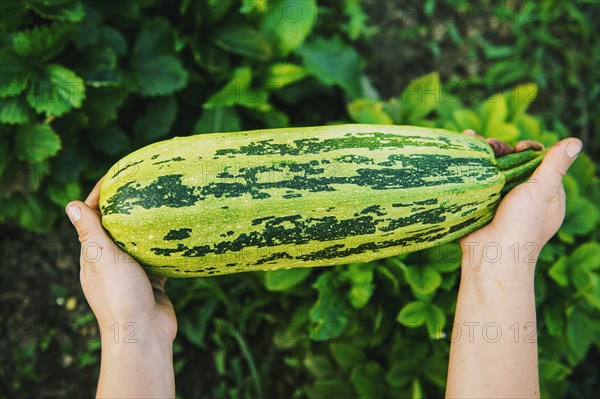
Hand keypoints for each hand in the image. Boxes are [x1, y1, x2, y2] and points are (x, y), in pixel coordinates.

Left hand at [65, 178, 176, 344]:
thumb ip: (90, 233)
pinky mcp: (152, 282)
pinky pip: (159, 258)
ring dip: (147, 226)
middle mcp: (110, 263)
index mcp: (92, 256)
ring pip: (139, 243)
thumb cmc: (120, 295)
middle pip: (116, 228)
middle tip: (144, 185)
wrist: (144, 333)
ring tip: (163, 204)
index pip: (93, 218)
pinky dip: (165, 247)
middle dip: (126, 207)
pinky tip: (177, 235)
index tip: (116, 176)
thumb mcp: (103, 258)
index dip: (101, 196)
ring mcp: (132, 273)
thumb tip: (71, 205)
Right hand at [460, 131, 582, 262]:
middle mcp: (524, 197)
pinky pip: (477, 182)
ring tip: (471, 139)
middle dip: (501, 149)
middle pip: (513, 163)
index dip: (528, 149)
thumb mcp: (542, 191)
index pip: (539, 162)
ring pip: (493, 171)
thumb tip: (576, 142)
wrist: (491, 255)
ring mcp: (500, 202)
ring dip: (483, 155)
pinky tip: (463, 151)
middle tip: (488, 143)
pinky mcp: (481, 205)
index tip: (518, 147)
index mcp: (546, 194)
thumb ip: (555, 165)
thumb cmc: (522, 225)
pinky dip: (470, 168)